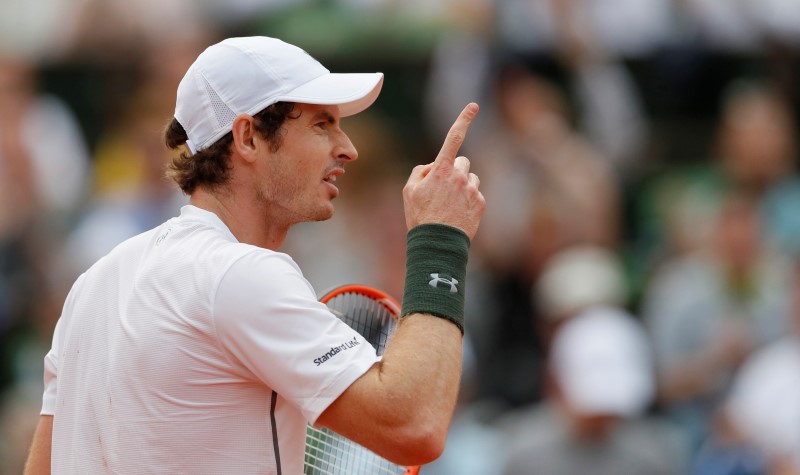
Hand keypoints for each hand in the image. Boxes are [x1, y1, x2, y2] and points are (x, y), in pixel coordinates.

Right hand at [403, 103, 484, 239]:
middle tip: (442, 190)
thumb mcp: (409, 191)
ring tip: (449, 205)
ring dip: (462, 185)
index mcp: (442, 169)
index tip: (473, 105)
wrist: (437, 244)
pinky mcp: (481, 202)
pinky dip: (468, 200)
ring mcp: (472, 189)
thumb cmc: (420, 217)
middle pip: (462, 162)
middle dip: (454, 170)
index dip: (463, 119)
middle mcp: (460, 176)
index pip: (453, 137)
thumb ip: (420, 171)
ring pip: (471, 178)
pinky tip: (457, 214)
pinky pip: (475, 194)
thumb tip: (433, 166)